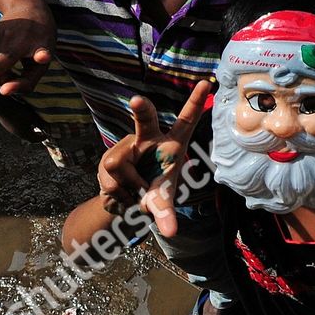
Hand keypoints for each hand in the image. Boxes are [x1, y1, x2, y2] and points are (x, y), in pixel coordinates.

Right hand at [0, 0, 55, 97]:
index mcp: (43, 44)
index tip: (42, 57)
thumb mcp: (43, 59)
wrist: (28, 6)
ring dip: (3, 73)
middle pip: (6, 58)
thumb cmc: (40, 41)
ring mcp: (5, 35)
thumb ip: (29, 80)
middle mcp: (24, 39)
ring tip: (18, 57)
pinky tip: (8, 47)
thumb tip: (3, 91)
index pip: (42, 53)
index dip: (43, 56)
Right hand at [97, 81, 210, 237]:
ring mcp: (126, 146)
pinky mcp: (108, 159)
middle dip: (142, 111)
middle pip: (145, 121)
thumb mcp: (163, 199)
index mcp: (170, 144)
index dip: (195, 102)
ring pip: (120, 165)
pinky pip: (109, 178)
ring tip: (133, 190)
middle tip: (137, 100)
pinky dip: (116, 194)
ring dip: (127, 187)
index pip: (186, 121)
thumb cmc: (154, 190)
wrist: (125, 200)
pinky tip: (120, 192)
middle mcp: (147, 139)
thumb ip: (166, 212)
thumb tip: (170, 232)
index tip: (206, 82)